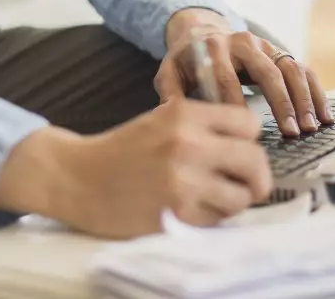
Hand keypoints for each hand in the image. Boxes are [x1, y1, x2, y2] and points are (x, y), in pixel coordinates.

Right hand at [0, 99, 272, 237]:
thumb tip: (247, 143)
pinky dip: (213, 218)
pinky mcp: (176, 214)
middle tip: (249, 184)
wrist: (77, 178)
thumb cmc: (122, 149)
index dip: (249, 140)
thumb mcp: (161, 120)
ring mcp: (184, 181)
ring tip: (215, 199)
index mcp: (185, 114)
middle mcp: (189, 144)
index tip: (241, 150)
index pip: (249, 124)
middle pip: (255, 161)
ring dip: (235, 201)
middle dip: (256, 176)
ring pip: (242, 196)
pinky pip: (218, 219)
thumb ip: (202, 126)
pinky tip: (194, 210)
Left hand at [155, 9, 333, 136]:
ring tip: (311, 128)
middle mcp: (243, 42)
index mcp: (214, 47)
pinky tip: (325, 116)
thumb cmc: (187, 60)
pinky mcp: (279, 52)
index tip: (245, 133)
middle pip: (267, 72)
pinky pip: (303, 69)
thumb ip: (169, 91)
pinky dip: (316, 92)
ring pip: (290, 70)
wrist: (201, 31)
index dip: (237, 105)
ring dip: (303, 100)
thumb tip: (170, 115)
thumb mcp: (169, 70)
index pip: (227, 78)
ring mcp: (265, 45)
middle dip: (281, 103)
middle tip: (291, 132)